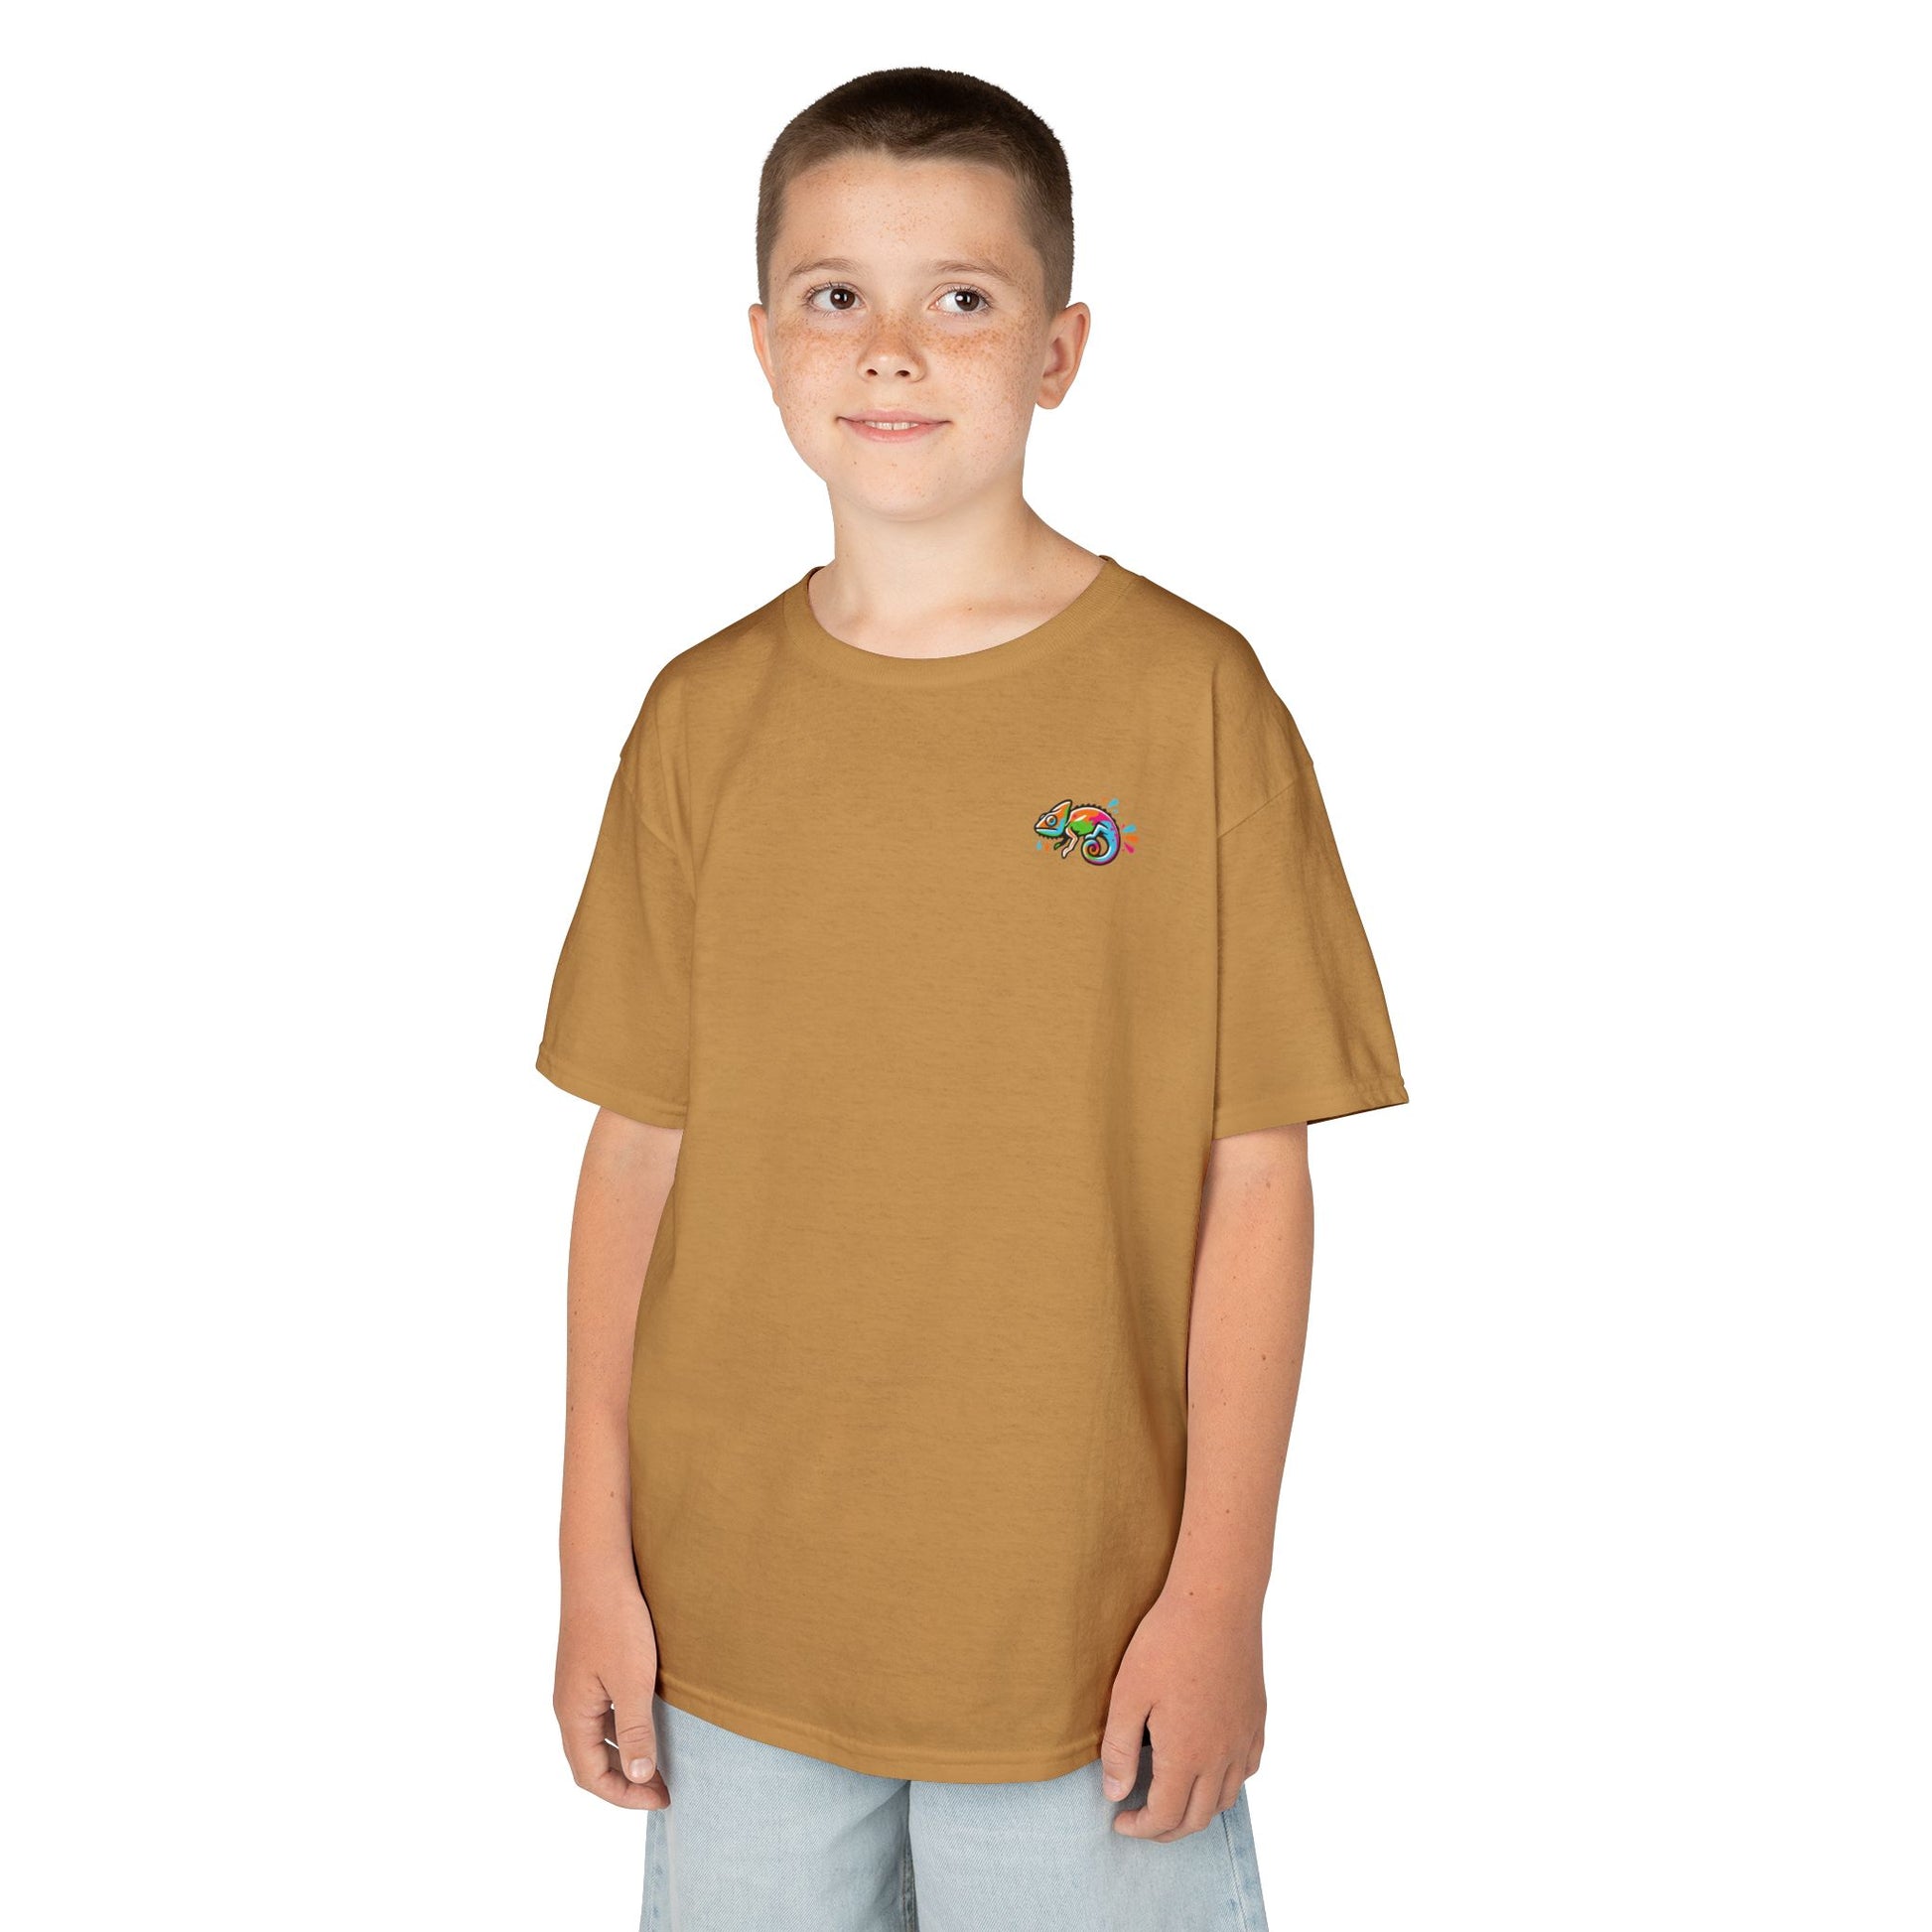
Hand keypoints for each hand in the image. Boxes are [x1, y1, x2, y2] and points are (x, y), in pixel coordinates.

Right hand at [555, 1569, 669, 1808]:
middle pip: (590, 1762)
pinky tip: (647, 1723)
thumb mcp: (631, 1681)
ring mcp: (577, 1686)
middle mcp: (568, 1705)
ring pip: (596, 1738)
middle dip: (625, 1782)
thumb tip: (638, 1776)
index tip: (661, 1799)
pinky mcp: (588, 1668)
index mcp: (573, 1715)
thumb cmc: (615, 1622)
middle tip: (664, 1789)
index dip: (624, 1796)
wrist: (599, 1568)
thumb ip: (634, 1731)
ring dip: (623, 1757)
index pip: (590, 1776)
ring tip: (659, 1763)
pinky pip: (601, 1714)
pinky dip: (622, 1731)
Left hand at [1099, 1586, 1265, 1839]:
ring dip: (1197, 1811)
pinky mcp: (1256, 1718)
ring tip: (1171, 1800)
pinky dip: (1227, 1784)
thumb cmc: (1166, 1642)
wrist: (1216, 1602)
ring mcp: (1244, 1738)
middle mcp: (1222, 1756)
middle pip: (1198, 1818)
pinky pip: (1247, 1769)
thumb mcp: (1128, 1694)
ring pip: (1226, 1799)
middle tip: (1141, 1821)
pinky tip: (1210, 1771)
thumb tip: (1116, 1794)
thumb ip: (1120, 1750)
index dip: (1140, 1828)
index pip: (1165, 1816)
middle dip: (1166, 1830)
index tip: (1119, 1821)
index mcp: (1187, 1755)